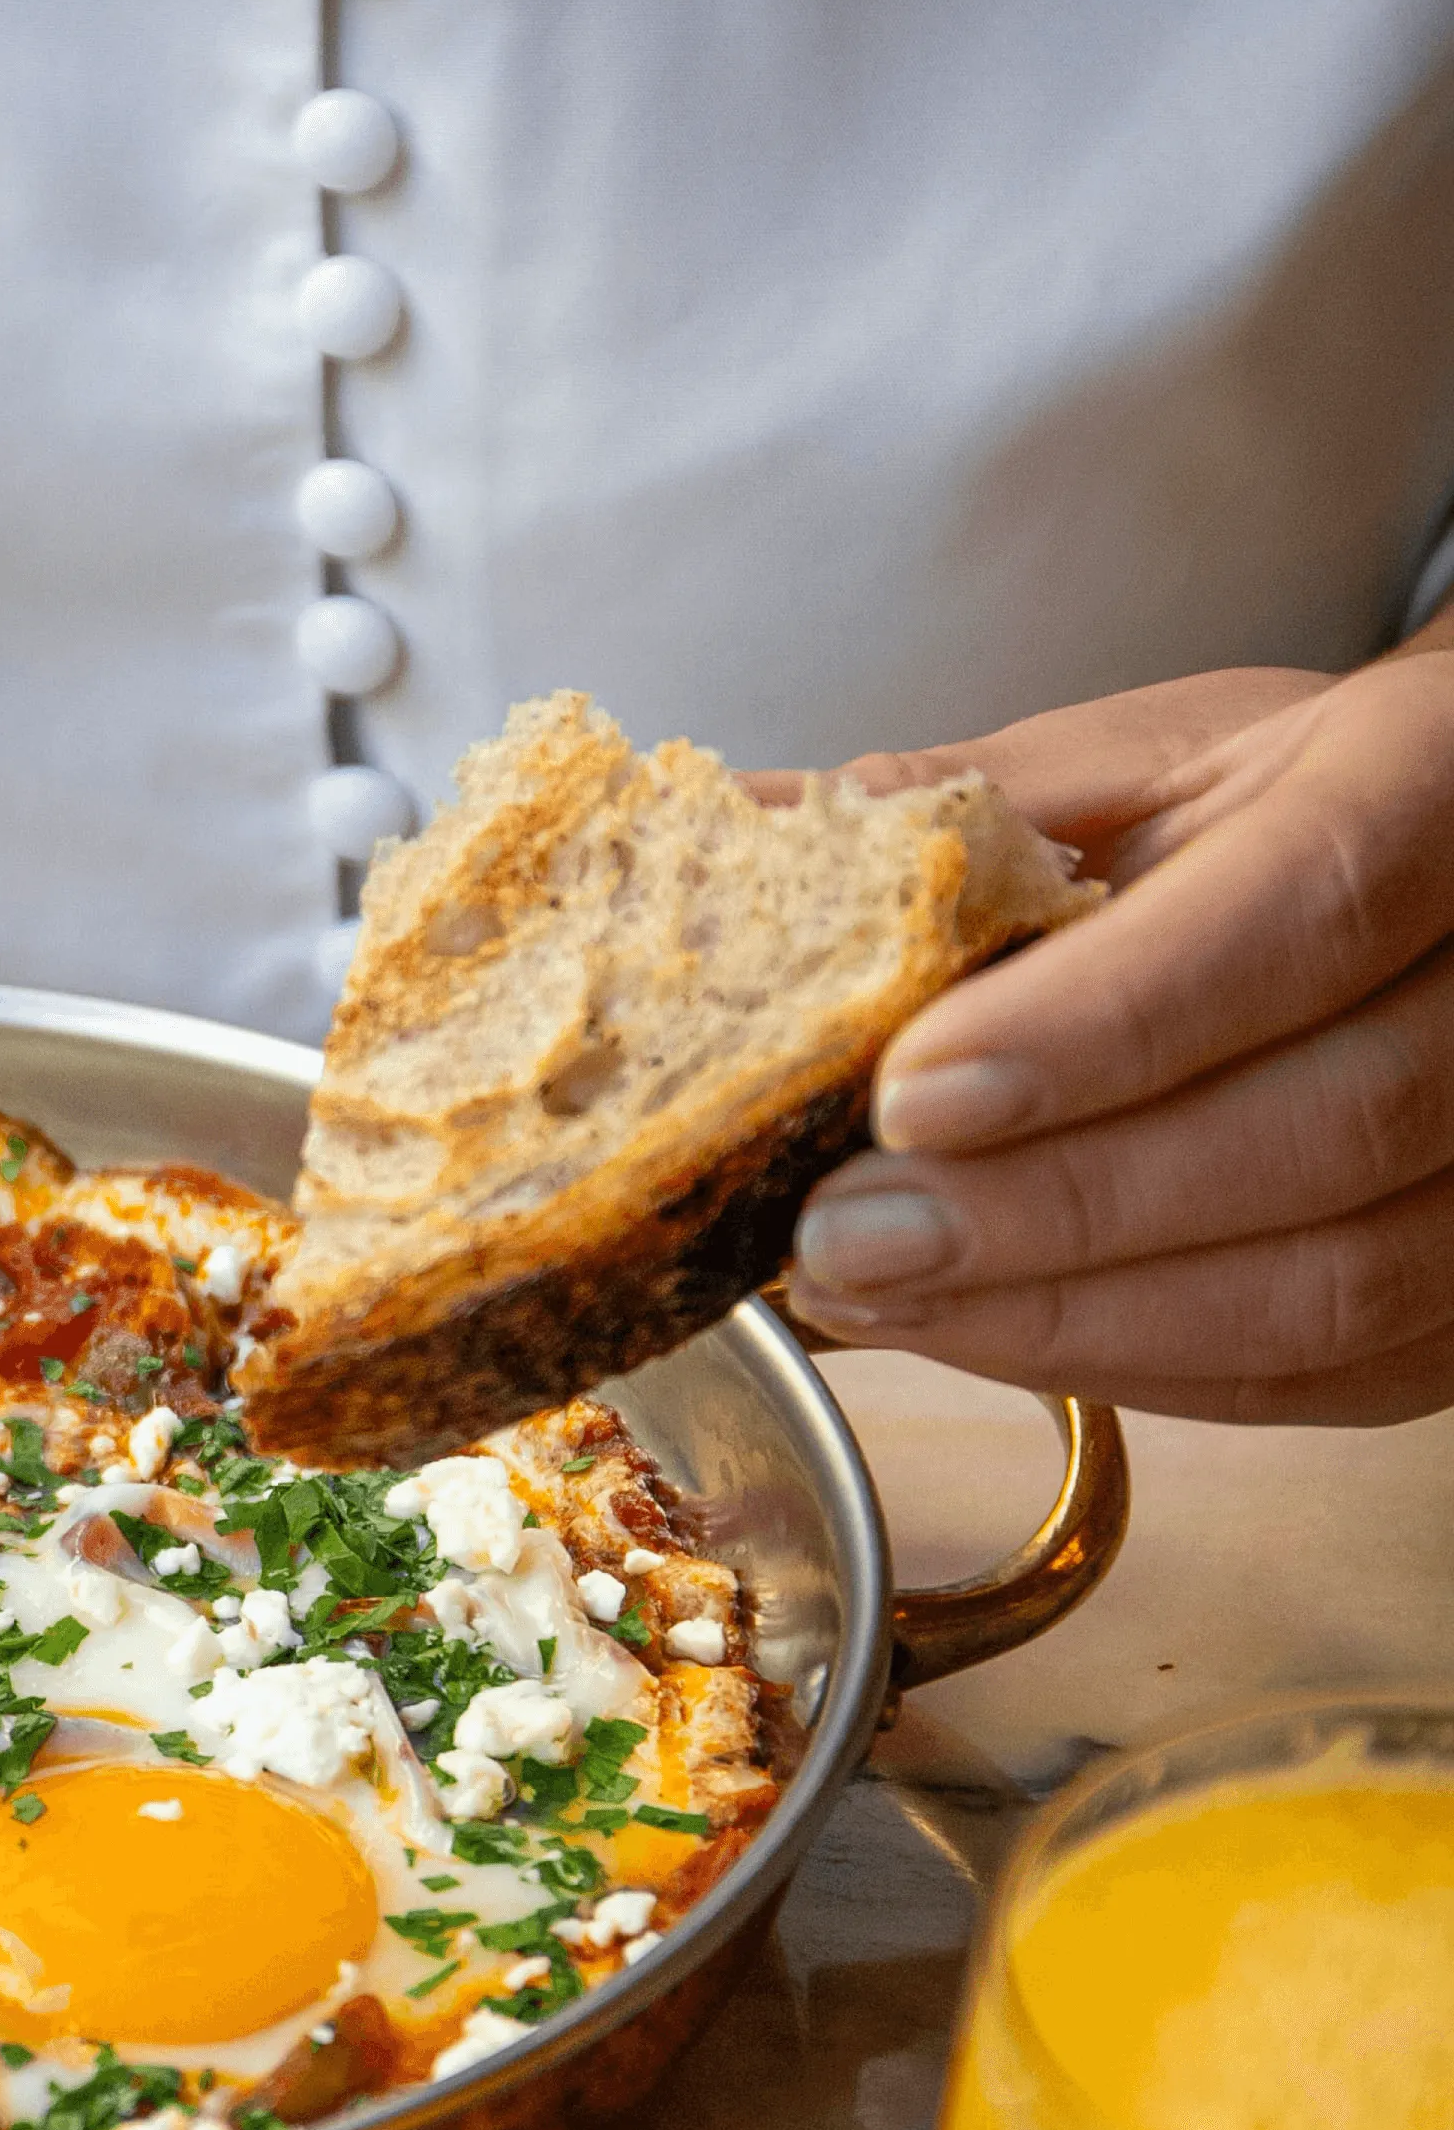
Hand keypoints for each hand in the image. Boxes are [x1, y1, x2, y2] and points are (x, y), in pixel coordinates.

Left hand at [788, 647, 1453, 1423]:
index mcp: (1439, 782)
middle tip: (842, 1240)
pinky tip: (976, 1333)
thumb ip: (973, 807)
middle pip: (1324, 1129)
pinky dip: (1138, 1368)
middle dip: (1057, 1208)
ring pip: (1338, 1287)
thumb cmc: (1304, 801)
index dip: (1105, 1024)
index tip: (909, 1094)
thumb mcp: (1157, 758)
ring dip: (1077, 1317)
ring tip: (872, 1298)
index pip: (1299, 915)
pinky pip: (1330, 1371)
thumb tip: (744, 833)